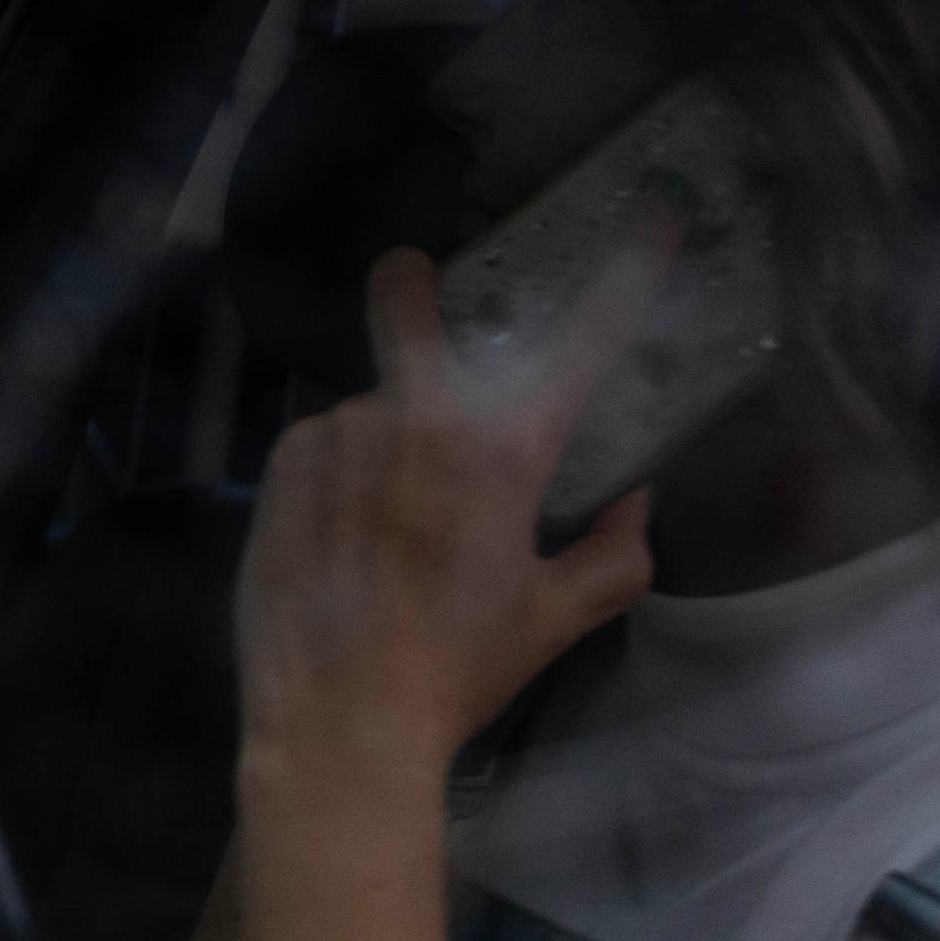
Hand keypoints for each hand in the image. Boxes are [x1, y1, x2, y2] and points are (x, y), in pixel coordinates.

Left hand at [237, 237, 664, 798]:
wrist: (337, 727)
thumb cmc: (456, 672)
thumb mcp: (553, 621)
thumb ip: (615, 556)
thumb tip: (635, 505)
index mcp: (502, 451)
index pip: (584, 339)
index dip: (630, 271)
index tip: (656, 213)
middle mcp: (418, 419)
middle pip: (407, 301)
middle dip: (413, 286)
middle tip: (415, 289)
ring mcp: (340, 435)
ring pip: (372, 405)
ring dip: (386, 438)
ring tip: (385, 526)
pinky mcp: (283, 467)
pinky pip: (324, 445)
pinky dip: (341, 474)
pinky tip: (344, 539)